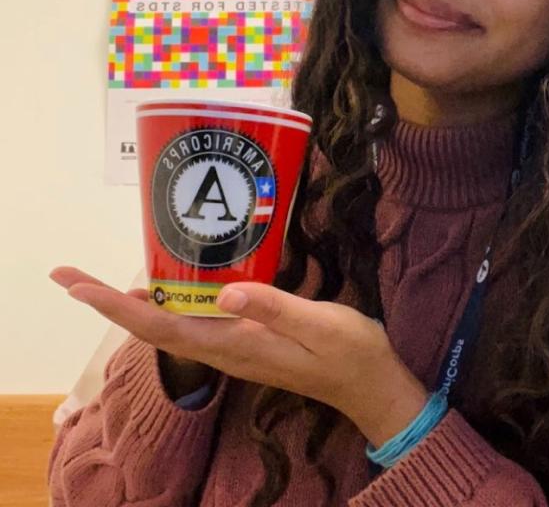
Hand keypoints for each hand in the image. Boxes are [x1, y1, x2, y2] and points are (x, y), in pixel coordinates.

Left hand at [49, 267, 428, 445]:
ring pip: (167, 328)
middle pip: (151, 328)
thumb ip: (273, 307)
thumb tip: (223, 293)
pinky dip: (163, 306)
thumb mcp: (319, 323)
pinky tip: (164, 290)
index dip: (114, 307)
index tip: (76, 285)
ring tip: (100, 283)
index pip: (161, 325)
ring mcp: (233, 350)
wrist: (368, 383)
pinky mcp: (244, 343)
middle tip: (70, 275)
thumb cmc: (349, 350)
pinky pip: (189, 326)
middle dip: (107, 304)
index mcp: (236, 344)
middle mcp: (224, 350)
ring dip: (128, 307)